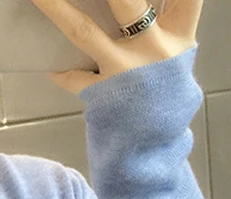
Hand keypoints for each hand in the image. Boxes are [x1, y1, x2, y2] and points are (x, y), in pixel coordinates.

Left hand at [29, 0, 203, 94]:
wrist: (155, 152)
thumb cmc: (165, 106)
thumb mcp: (178, 64)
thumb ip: (169, 34)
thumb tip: (161, 6)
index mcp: (178, 37)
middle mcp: (152, 49)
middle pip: (127, 2)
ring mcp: (123, 71)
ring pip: (85, 31)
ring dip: (57, 9)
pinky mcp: (100, 95)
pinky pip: (73, 78)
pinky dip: (62, 72)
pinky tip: (52, 68)